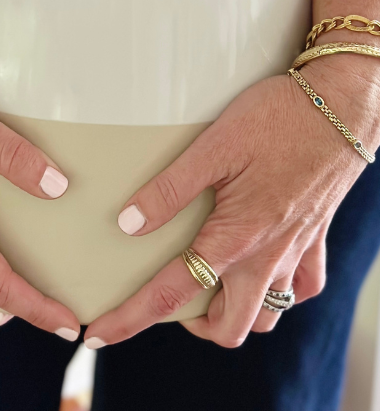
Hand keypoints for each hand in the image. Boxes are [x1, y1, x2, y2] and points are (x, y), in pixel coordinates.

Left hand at [84, 61, 379, 348]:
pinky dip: (280, 292)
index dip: (130, 318)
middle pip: (228, 326)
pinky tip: (262, 271)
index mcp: (236, 239)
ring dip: (235, 312)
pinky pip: (302, 287)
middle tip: (164, 303)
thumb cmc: (276, 118)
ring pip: (268, 315)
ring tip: (207, 288)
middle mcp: (268, 256)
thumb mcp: (213, 147)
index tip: (98, 333)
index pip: (172, 294)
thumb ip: (170, 189)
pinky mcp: (317, 236)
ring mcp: (296, 250)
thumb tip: (128, 224)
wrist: (341, 106)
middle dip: (192, 325)